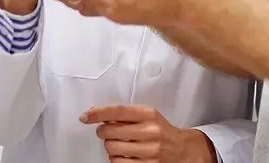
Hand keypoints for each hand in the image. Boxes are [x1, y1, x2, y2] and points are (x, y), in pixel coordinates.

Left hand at [80, 105, 216, 162]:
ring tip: (120, 145)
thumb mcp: (149, 117)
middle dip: (103, 132)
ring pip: (112, 149)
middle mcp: (150, 132)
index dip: (98, 113)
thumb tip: (98, 115)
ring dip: (110, 147)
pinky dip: (117, 159)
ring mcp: (149, 151)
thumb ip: (127, 115)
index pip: (118, 111)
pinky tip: (124, 155)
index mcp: (149, 114)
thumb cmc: (162, 132)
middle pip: (110, 132)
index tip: (85, 116)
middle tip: (107, 132)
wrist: (183, 151)